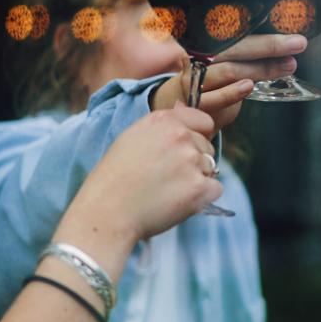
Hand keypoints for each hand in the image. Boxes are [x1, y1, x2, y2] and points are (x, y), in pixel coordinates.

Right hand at [65, 104, 222, 245]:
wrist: (105, 213)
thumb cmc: (114, 179)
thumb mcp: (132, 138)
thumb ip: (162, 125)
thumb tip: (183, 107)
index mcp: (163, 121)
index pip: (203, 121)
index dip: (196, 138)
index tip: (180, 153)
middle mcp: (180, 136)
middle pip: (207, 147)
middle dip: (194, 162)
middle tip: (164, 178)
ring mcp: (191, 161)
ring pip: (211, 169)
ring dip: (196, 180)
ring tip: (165, 191)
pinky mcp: (199, 187)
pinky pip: (215, 189)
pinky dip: (201, 198)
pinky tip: (176, 202)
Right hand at [151, 34, 307, 127]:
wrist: (180, 102)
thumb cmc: (212, 77)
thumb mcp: (227, 59)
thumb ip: (249, 50)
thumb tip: (287, 41)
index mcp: (206, 39)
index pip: (235, 28)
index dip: (262, 26)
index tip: (289, 26)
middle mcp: (198, 55)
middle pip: (235, 46)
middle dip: (270, 45)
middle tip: (298, 43)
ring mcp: (194, 77)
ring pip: (229, 69)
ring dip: (261, 69)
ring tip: (286, 67)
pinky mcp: (193, 100)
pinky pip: (214, 96)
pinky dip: (233, 92)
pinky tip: (249, 86)